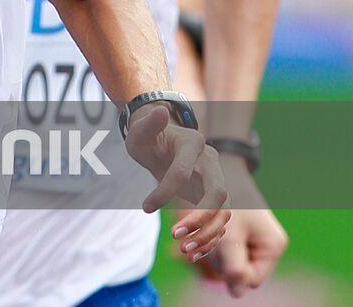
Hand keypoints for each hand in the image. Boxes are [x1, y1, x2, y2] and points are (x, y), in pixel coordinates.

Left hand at [124, 104, 229, 259]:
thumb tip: (161, 110)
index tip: (144, 207)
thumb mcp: (140, 131)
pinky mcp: (213, 198)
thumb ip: (148, 123)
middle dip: (200, 218)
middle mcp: (211, 163)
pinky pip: (220, 221)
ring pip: (224, 212)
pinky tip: (193, 252)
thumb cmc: (147, 136)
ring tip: (185, 249)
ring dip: (207, 233)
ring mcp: (216, 181)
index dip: (164, 192)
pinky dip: (210, 238)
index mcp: (194, 145)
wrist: (160, 142)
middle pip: (218, 194)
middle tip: (176, 236)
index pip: (183, 173)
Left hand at [178, 168, 286, 296]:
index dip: (227, 270)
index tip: (195, 255)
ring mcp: (251, 239)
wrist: (217, 165)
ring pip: (225, 260)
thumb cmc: (228, 194)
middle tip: (186, 245)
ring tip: (187, 234)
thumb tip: (238, 294)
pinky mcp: (236, 232)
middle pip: (237, 270)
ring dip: (204, 248)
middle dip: (212, 257)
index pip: (251, 278)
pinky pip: (219, 247)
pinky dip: (203, 240)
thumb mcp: (229, 229)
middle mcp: (265, 245)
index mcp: (272, 245)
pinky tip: (190, 229)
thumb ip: (233, 262)